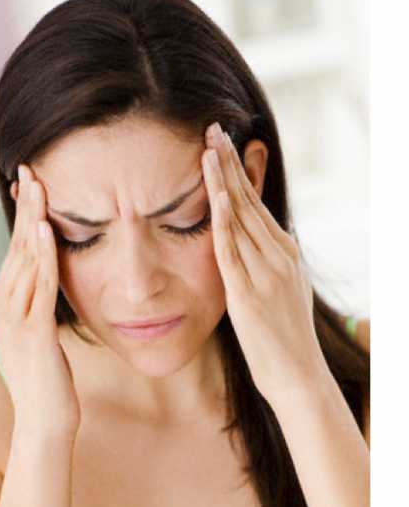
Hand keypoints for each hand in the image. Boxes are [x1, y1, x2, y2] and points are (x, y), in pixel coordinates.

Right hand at [0, 164, 80, 436]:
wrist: (45, 422)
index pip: (16, 249)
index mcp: (5, 302)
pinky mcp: (31, 332)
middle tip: (32, 169)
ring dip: (32, 221)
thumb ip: (40, 303)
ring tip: (39, 186)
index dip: (25, 214)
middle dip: (26, 206)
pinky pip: (38, 286)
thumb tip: (50, 276)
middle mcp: (2, 305)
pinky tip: (46, 230)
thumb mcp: (42, 332)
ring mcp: (13, 318)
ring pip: (23, 259)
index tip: (32, 182)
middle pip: (16, 245)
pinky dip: (42, 256)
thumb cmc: (49, 378)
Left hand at [201, 123, 328, 407]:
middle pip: (249, 202)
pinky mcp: (248, 293)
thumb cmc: (285, 337)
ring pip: (241, 218)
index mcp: (284, 253)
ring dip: (224, 181)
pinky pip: (233, 251)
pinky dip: (224, 221)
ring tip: (208, 149)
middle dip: (230, 164)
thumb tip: (264, 238)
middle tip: (213, 130)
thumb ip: (271, 262)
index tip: (223, 145)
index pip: (257, 205)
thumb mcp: (284, 290)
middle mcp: (278, 256)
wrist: (298, 377)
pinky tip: (215, 196)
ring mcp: (265, 273)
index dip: (240, 173)